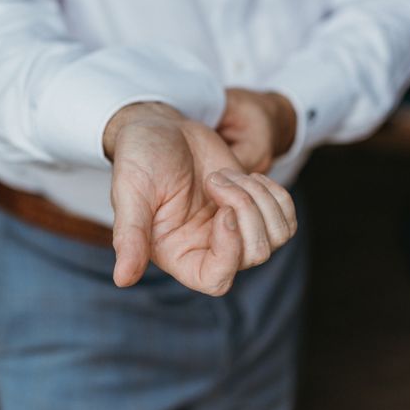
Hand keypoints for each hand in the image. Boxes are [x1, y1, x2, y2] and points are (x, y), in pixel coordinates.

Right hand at [103, 102, 296, 295]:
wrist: (161, 129)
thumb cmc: (140, 158)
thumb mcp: (131, 192)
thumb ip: (129, 236)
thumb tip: (123, 280)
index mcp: (178, 255)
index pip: (217, 281)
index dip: (230, 251)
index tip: (223, 212)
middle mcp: (209, 249)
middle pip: (256, 255)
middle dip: (246, 209)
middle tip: (215, 179)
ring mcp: (234, 231)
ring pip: (277, 237)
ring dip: (259, 197)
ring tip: (228, 175)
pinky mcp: (253, 211)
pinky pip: (286, 218)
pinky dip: (276, 193)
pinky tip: (249, 177)